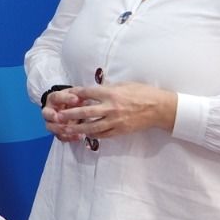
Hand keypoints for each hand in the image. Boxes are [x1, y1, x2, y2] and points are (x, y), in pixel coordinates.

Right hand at [40, 88, 87, 142]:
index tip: (76, 99)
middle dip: (52, 116)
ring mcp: (51, 122)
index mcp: (54, 98)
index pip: (56, 97)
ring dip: (60, 129)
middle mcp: (49, 110)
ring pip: (50, 127)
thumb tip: (87, 96)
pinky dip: (68, 137)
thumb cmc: (73, 99)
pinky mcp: (56, 132)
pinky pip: (60, 136)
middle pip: (46, 113)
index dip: (66, 98)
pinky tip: (78, 136)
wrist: (71, 107)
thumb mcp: (76, 94)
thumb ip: (80, 95)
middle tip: (59, 118)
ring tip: (72, 130)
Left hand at [56, 82, 177, 142]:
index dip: (75, 94)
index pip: (87, 93)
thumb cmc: (143, 92)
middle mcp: (111, 107)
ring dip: (78, 127)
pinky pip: (103, 134)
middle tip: (59, 115)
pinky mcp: (120, 130)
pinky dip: (93, 134)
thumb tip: (93, 89)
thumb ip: (108, 88)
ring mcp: (115, 120)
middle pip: (85, 111)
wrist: (159, 108)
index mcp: (111, 93)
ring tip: (67, 128)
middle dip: (70, 114)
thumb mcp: (124, 84)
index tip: (66, 96)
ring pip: (92, 126)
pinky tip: (85, 134)